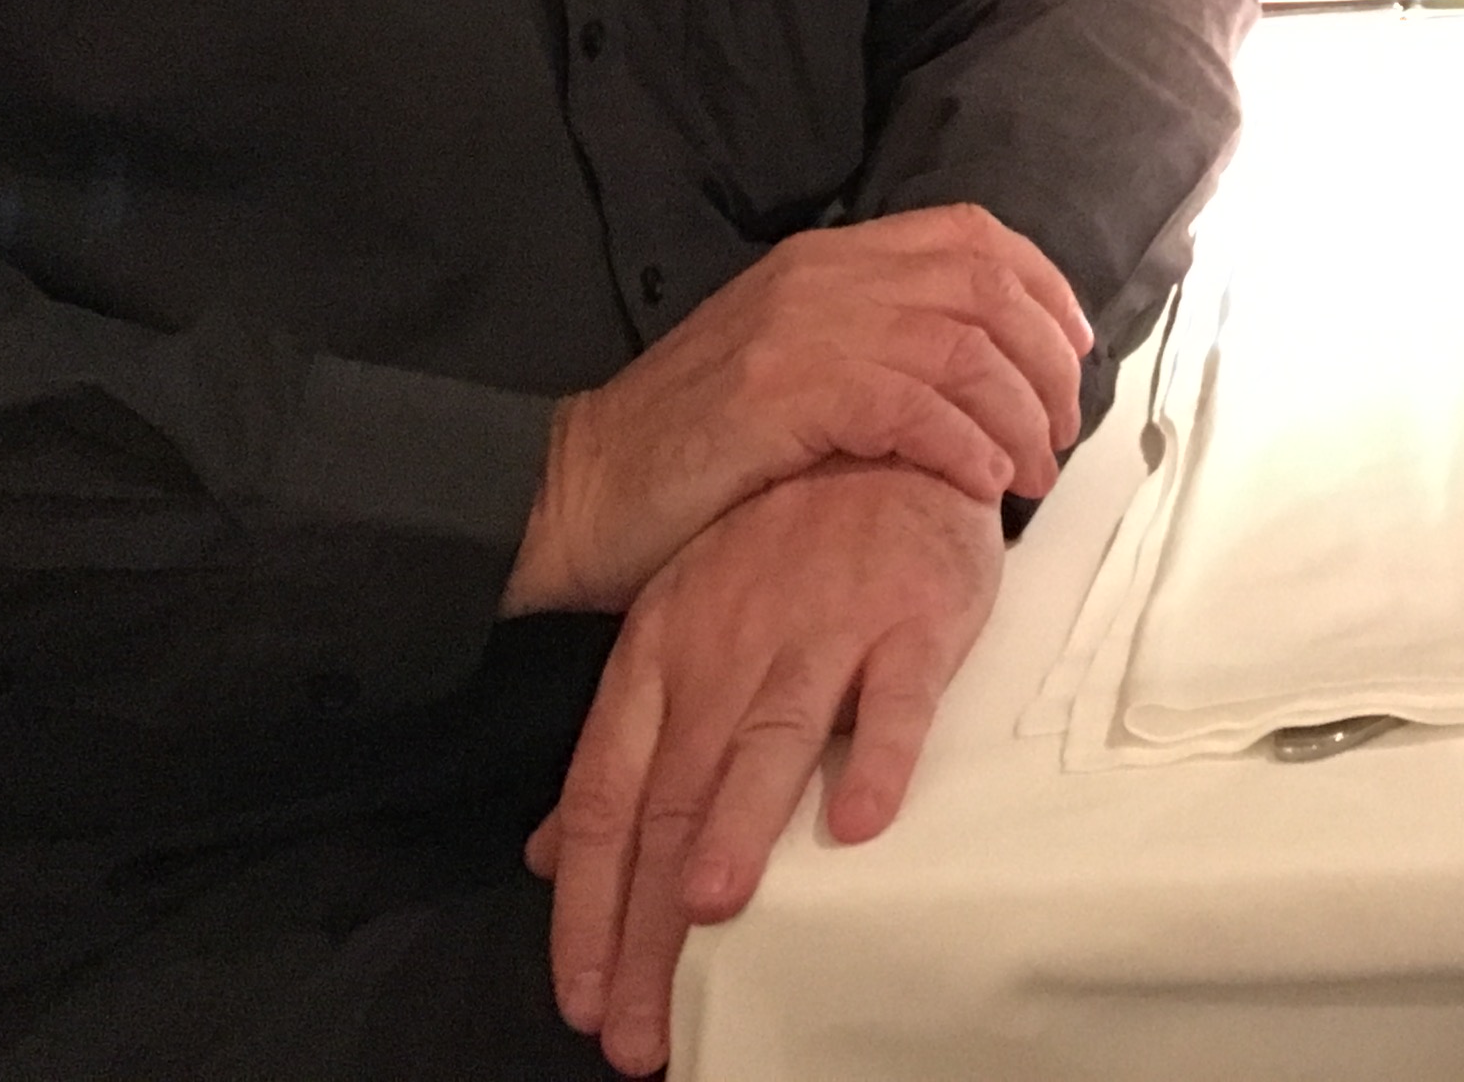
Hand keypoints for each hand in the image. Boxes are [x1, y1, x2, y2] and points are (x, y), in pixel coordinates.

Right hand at [504, 204, 1087, 616]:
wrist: (578, 490)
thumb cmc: (696, 448)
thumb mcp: (795, 360)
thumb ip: (878, 340)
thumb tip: (992, 368)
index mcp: (829, 256)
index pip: (974, 238)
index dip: (1045, 290)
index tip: (1075, 354)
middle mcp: (822, 276)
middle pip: (985, 289)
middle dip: (1046, 362)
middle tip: (1062, 433)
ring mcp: (799, 329)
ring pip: (961, 348)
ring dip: (1017, 415)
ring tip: (1032, 473)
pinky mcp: (779, 393)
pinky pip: (908, 406)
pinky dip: (961, 444)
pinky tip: (980, 483)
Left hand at [529, 462, 999, 1076]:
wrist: (890, 441)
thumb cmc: (785, 551)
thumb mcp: (680, 632)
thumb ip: (623, 747)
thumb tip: (551, 852)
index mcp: (660, 657)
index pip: (606, 797)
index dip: (587, 905)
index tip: (582, 998)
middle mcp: (728, 649)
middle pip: (674, 799)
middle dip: (648, 925)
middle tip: (643, 1024)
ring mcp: (822, 630)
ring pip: (769, 743)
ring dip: (737, 827)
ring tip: (708, 912)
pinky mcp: (912, 619)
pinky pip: (895, 697)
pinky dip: (878, 758)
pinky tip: (859, 823)